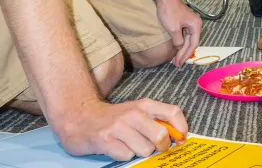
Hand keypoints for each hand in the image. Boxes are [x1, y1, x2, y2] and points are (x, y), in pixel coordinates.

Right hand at [53, 97, 186, 160]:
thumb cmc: (113, 118)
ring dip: (139, 152)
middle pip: (161, 136)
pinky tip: (116, 147)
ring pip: (145, 150)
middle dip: (160, 147)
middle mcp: (134, 113)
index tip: (180, 139)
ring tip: (128, 144)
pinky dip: (124, 155)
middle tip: (153, 147)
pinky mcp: (106, 140)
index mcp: (144, 105)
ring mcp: (119, 127)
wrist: (80, 117)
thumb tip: (178, 137)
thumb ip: (156, 121)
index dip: (181, 128)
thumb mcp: (137, 113)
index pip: (173, 112)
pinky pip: (127, 156)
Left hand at [155, 0, 201, 66]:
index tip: (180, 62)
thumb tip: (179, 47)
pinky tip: (175, 49)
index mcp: (195, 26)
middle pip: (191, 42)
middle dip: (184, 53)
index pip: (193, 44)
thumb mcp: (173, 29)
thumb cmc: (169, 12)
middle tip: (177, 63)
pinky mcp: (184, 22)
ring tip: (175, 59)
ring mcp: (190, 23)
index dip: (186, 54)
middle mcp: (195, 25)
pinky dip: (179, 43)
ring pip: (187, 40)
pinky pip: (184, 35)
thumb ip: (178, 41)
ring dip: (181, 49)